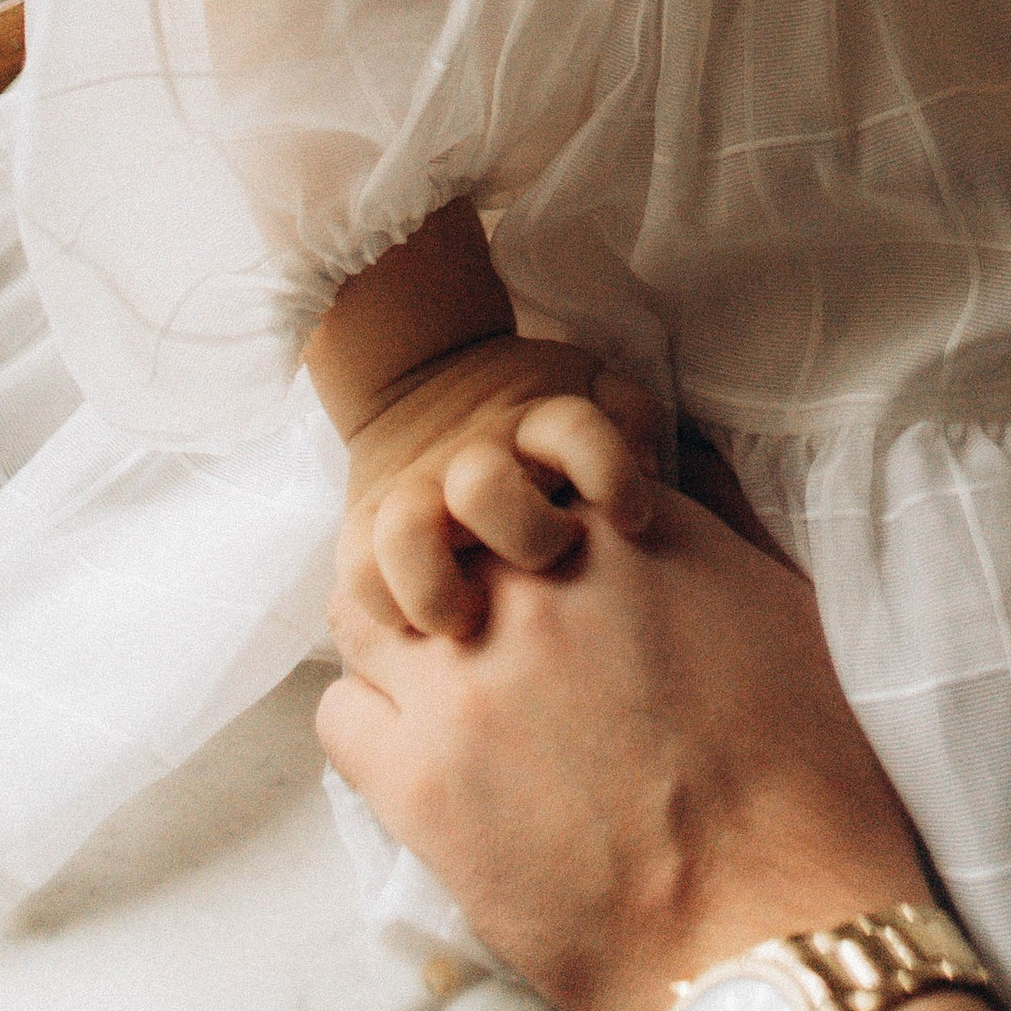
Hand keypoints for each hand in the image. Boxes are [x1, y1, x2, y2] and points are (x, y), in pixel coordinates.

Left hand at [317, 489, 998, 1010]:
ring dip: (394, 629)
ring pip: (365, 606)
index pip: (526, 476)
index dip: (526, 519)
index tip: (538, 560)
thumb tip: (667, 460)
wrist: (761, 920)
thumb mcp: (776, 598)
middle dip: (452, 562)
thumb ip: (709, 515)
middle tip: (477, 615)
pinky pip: (341, 713)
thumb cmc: (793, 764)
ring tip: (433, 677)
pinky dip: (370, 720)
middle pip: (438, 525)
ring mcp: (462, 681)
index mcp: (619, 532)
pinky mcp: (417, 782)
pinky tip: (421, 752)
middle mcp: (529, 586)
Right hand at [338, 333, 668, 638]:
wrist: (422, 379)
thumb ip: (630, 421)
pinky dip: (388, 609)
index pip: (574, 432)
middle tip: (551, 565)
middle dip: (524, 535)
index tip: (635, 518)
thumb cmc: (533, 416)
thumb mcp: (592, 391)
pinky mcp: (364, 526)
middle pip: (487, 486)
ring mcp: (413, 488)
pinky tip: (426, 630)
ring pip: (406, 536)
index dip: (610, 473)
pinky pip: (359, 575)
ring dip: (440, 589)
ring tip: (471, 622)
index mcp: (535, 417)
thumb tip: (650, 475)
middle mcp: (471, 452)